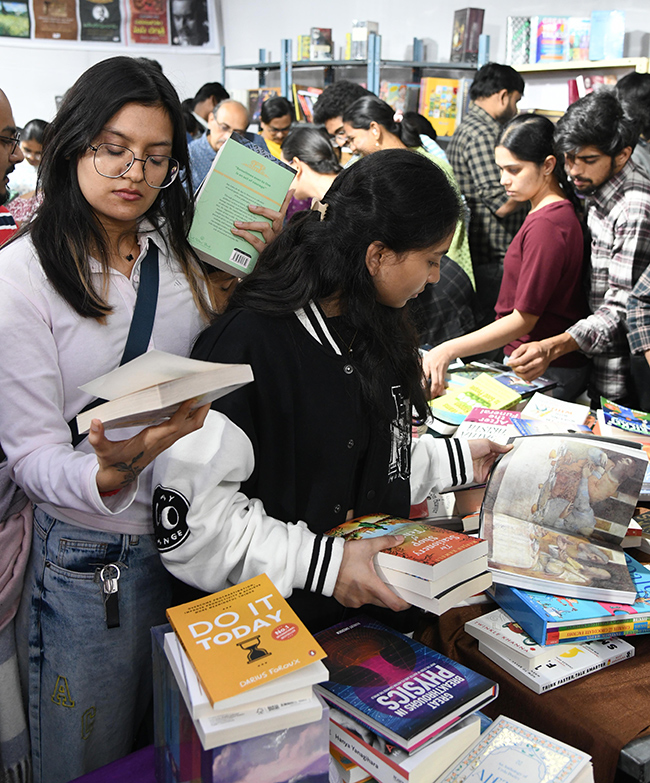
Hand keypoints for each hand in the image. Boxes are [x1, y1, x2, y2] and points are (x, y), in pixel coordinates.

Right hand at [89, 399, 209, 493]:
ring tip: (205, 396)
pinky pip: (184, 428)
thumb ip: (97, 437)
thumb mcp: (102, 450)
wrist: (118, 477)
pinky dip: (191, 417)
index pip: (172, 426)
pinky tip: (191, 406)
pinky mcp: (165, 441)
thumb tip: (94, 422)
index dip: (183, 413)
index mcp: (150, 441)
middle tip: (208, 393)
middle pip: (189, 426)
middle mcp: (162, 441)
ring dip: (199, 414)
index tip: (191, 398)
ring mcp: (165, 442)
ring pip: (190, 428)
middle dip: (200, 411)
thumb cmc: (112, 462)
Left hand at [231, 189, 293, 252]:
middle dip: (263, 210)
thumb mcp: (263, 236)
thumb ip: (261, 224)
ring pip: (265, 227)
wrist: (263, 271)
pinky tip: (236, 231)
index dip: (286, 201)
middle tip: (249, 207)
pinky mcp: (265, 251)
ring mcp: (272, 242)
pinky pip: (255, 240)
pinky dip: (244, 235)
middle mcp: (278, 234)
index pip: (283, 211)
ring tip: (237, 222)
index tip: (289, 190)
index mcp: (279, 228)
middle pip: (277, 217)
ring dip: (249, 223)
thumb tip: (253, 211)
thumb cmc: (261, 249)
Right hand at [333, 536, 410, 611]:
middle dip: (391, 597)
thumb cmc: (341, 558)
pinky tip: (360, 584)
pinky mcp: (346, 601)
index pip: (394, 604)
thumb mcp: (366, 546)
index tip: (409, 600)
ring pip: (372, 602)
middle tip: (394, 587)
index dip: (405, 604)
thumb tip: (398, 539)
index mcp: (371, 586)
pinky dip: (363, 595)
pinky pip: (359, 601)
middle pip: (385, 604)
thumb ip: (385, 542)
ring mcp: (354, 600)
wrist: (321, 563)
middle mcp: (364, 597)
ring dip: (376, 594)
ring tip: (374, 581)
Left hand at [422, 345, 454, 397]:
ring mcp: (440, 370)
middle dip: (432, 391)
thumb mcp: (425, 358)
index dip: (424, 384)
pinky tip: (438, 391)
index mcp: (427, 363)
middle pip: (434, 382)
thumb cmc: (435, 354)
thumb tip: (417, 376)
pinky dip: (440, 388)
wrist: (446, 350)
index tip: (422, 391)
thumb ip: (421, 366)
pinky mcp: (444, 372)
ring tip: (433, 396)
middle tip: (429, 397)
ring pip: (439, 383)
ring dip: (437, 391)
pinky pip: (442, 382)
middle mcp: (434, 367)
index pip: (425, 375)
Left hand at [468, 439, 512, 483]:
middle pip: (500, 463)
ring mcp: (484, 469)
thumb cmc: (470, 448)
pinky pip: (491, 479)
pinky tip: (498, 475)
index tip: (513, 456)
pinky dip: (495, 478)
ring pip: (497, 471)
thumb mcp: (487, 443)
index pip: (500, 454)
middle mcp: (487, 460)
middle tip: (509, 463)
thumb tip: (509, 446)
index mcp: (488, 451)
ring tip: (504, 468)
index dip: (506, 455)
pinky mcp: (482, 477)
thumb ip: (499, 446)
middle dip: (504, 464)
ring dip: (500, 471)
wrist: (461, 458)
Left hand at [507, 341, 550, 380]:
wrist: (548, 351)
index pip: (521, 361)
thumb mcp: (525, 346)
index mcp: (534, 352)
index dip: (512, 363)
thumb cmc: (536, 348)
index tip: (508, 363)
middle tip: (512, 366)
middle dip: (514, 368)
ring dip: (518, 374)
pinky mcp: (541, 373)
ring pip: (526, 376)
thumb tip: (510, 360)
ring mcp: (540, 368)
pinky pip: (530, 378)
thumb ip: (517, 352)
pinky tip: (522, 372)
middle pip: (523, 369)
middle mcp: (538, 361)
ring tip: (516, 369)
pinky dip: (523, 377)